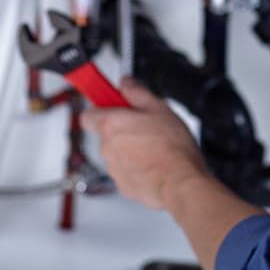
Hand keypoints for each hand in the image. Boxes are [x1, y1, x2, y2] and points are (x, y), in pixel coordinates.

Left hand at [81, 78, 208, 209]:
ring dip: (130, 148)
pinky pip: (126, 171)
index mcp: (112, 125)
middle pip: (106, 133)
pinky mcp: (124, 186)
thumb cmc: (172, 147)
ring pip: (117, 153)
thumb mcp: (159, 108)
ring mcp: (114, 168)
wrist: (181, 181)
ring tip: (154, 146)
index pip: (88, 114)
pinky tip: (155, 162)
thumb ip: (137, 92)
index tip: (110, 103)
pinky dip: (137, 167)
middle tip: (144, 125)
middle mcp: (108, 147)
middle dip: (122, 129)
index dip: (100, 108)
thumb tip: (126, 84)